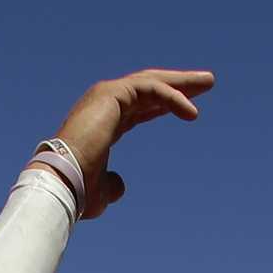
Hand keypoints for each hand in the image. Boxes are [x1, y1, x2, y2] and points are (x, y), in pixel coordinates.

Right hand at [45, 69, 215, 218]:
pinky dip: (173, 98)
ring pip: (151, 81)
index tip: (191, 108)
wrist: (63, 183)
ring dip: (181, 82)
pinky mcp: (111, 93)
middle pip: (149, 88)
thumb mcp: (102, 191)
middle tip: (207, 82)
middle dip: (179, 83)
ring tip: (208, 82)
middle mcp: (104, 104)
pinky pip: (150, 90)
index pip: (141, 108)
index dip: (166, 105)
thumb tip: (121, 185)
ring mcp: (106, 95)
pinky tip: (192, 112)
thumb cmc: (79, 191)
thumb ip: (113, 185)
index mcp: (104, 124)